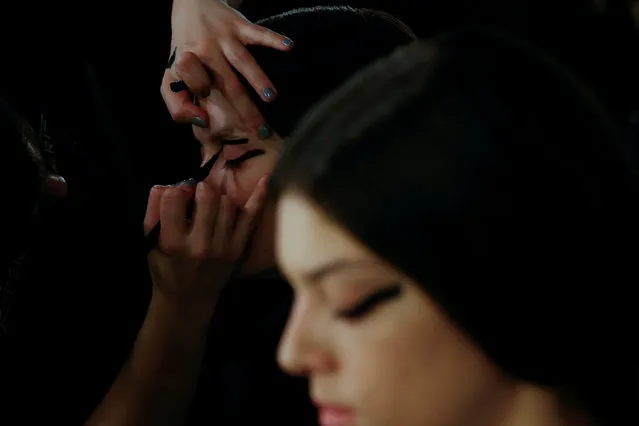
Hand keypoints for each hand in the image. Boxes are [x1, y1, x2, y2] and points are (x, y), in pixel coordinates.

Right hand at [143, 176, 267, 310]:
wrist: (188, 299)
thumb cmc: (166, 267)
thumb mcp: (150, 242)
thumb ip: (154, 211)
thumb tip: (165, 185)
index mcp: (172, 243)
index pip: (173, 197)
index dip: (174, 192)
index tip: (176, 199)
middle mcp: (199, 246)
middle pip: (207, 196)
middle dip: (200, 190)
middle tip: (196, 198)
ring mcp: (223, 248)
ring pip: (227, 203)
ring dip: (219, 199)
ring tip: (211, 208)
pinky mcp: (238, 249)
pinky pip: (251, 217)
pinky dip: (258, 197)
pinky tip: (265, 179)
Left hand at [162, 0, 292, 129]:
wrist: (190, 5)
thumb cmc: (185, 50)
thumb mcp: (170, 77)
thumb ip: (177, 104)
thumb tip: (201, 122)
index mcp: (188, 65)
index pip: (198, 86)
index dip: (206, 98)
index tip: (216, 116)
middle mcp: (206, 51)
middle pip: (228, 84)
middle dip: (244, 108)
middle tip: (260, 131)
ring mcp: (224, 38)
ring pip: (243, 61)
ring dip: (258, 78)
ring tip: (271, 96)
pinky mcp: (239, 25)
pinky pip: (258, 32)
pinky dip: (273, 38)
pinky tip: (288, 46)